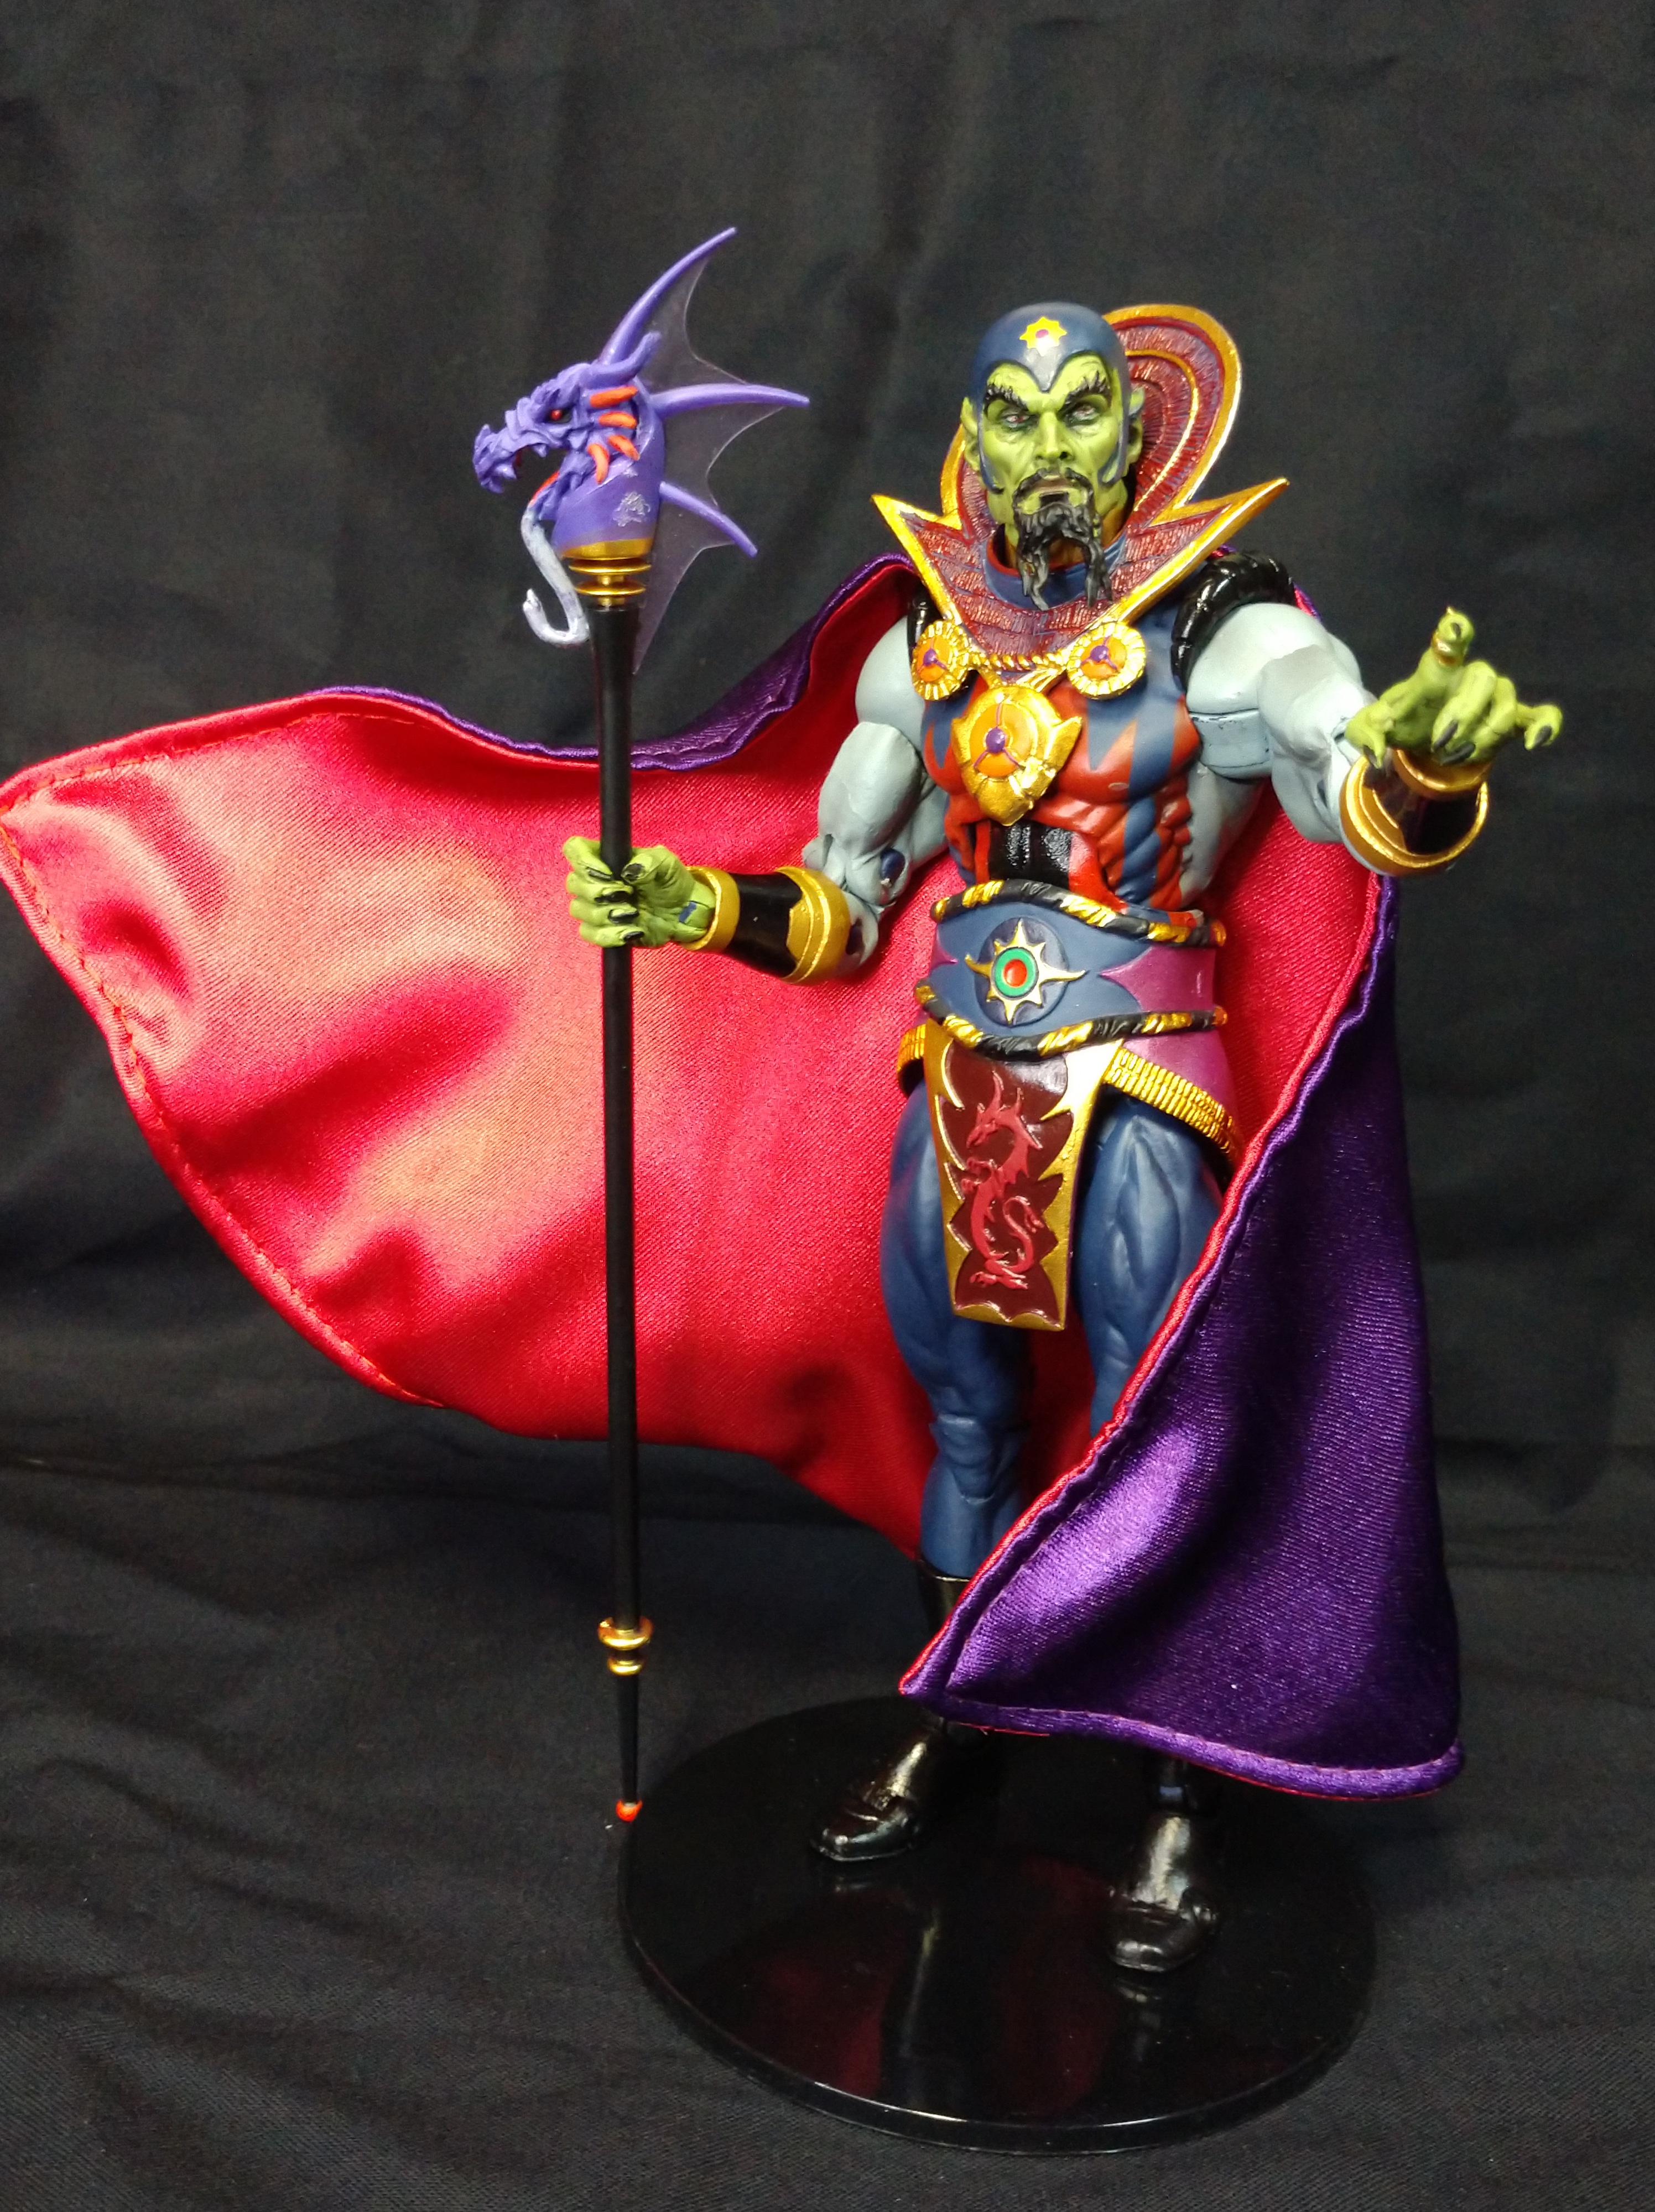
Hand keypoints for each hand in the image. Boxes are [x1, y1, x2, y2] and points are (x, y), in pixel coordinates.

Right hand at [563, 837, 712, 948]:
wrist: (683, 913)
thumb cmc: (672, 882)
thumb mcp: (667, 863)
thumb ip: (651, 860)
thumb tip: (630, 871)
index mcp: (606, 857)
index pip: (574, 849)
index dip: (583, 861)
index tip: (608, 874)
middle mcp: (595, 880)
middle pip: (572, 883)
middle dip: (599, 892)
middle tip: (627, 894)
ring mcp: (596, 906)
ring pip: (578, 909)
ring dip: (606, 914)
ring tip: (633, 913)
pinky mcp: (602, 929)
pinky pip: (589, 933)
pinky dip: (610, 934)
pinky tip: (632, 931)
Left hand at [1345, 608, 1562, 768]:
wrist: (1423, 743)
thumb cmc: (1400, 723)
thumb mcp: (1372, 729)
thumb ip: (1366, 735)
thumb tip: (1376, 755)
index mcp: (1436, 671)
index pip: (1447, 645)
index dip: (1453, 635)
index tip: (1454, 627)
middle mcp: (1471, 676)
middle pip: (1485, 679)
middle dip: (1464, 716)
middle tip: (1438, 744)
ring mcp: (1496, 696)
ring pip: (1506, 709)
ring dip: (1480, 740)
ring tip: (1452, 755)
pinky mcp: (1512, 721)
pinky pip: (1540, 715)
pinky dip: (1545, 726)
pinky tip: (1532, 743)